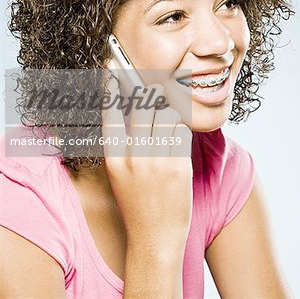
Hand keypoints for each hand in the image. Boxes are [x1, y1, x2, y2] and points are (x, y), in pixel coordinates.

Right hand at [101, 70, 192, 249]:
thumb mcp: (121, 174)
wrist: (156, 238)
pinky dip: (180, 130)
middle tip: (155, 92)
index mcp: (114, 159)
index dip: (111, 89)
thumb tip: (135, 107)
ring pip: (167, 114)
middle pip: (143, 107)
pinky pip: (182, 130)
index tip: (113, 69)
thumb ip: (125, 142)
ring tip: (165, 128)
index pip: (110, 114)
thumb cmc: (138, 203)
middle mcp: (134, 157)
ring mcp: (158, 161)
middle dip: (150, 96)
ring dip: (168, 115)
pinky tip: (175, 142)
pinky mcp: (179, 165)